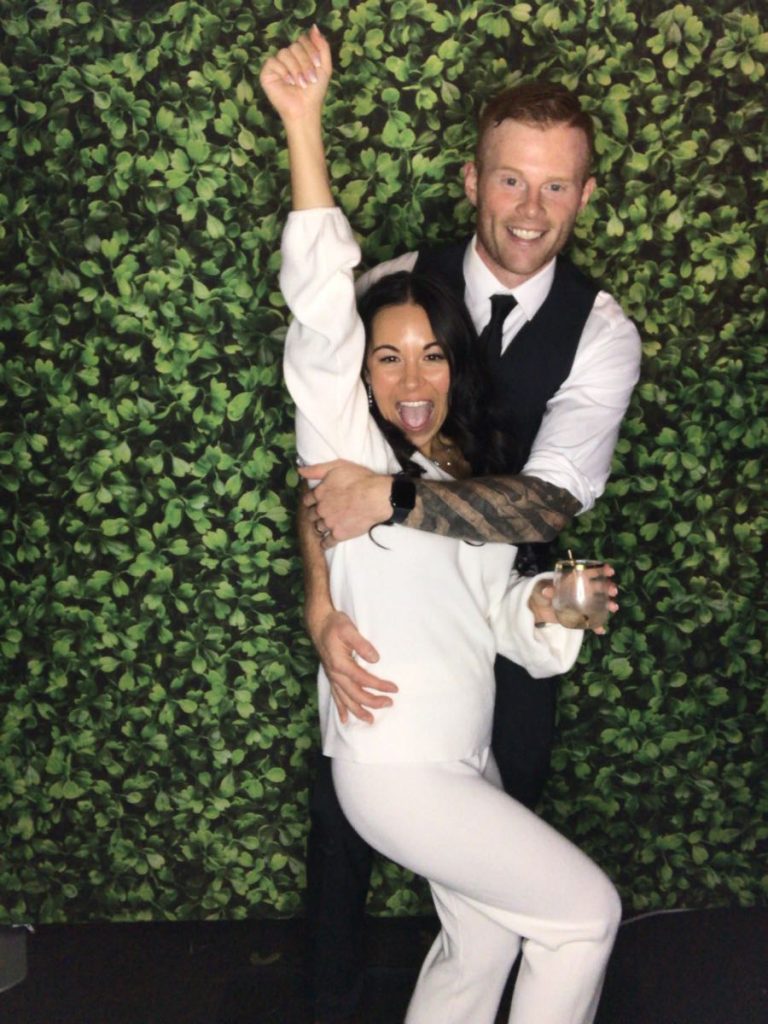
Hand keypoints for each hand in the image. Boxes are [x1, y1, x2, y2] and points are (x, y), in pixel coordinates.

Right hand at [259, 25, 330, 122]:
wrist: (304, 110)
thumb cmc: (314, 92)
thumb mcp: (325, 67)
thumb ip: (322, 46)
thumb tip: (314, 27)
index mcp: (300, 54)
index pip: (303, 39)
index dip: (311, 50)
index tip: (318, 66)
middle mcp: (288, 57)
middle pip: (295, 46)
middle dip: (305, 63)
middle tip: (309, 80)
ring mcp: (277, 64)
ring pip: (285, 52)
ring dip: (296, 69)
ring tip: (300, 84)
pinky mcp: (267, 72)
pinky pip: (273, 61)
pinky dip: (283, 72)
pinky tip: (288, 83)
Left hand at [300, 460, 391, 546]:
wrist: (376, 497)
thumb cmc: (359, 479)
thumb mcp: (337, 466)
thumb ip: (316, 469)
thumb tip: (300, 471)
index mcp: (319, 493)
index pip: (307, 500)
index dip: (310, 501)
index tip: (313, 502)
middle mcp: (321, 509)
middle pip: (311, 515)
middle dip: (314, 514)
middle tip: (319, 514)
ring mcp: (329, 523)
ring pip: (318, 528)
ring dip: (320, 527)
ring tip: (323, 528)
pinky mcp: (339, 534)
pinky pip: (327, 542)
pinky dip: (325, 543)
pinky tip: (325, 543)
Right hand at [310, 609, 397, 723]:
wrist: (318, 622)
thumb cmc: (335, 624)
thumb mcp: (348, 629)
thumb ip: (361, 644)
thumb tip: (375, 659)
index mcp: (340, 664)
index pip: (363, 679)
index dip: (379, 686)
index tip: (394, 689)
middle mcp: (335, 674)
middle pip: (355, 694)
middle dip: (372, 702)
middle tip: (389, 704)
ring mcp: (332, 677)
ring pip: (345, 699)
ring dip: (358, 711)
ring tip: (370, 720)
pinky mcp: (331, 676)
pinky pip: (335, 696)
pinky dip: (341, 708)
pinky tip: (344, 719)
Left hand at [529, 564, 618, 634]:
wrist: (539, 606)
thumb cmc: (543, 591)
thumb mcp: (545, 588)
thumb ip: (548, 589)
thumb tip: (546, 591)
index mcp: (576, 579)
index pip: (591, 572)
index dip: (601, 570)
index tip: (610, 571)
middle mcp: (583, 590)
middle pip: (600, 587)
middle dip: (608, 588)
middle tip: (613, 592)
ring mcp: (583, 603)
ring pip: (600, 603)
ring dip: (608, 605)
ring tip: (613, 608)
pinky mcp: (580, 615)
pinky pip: (591, 621)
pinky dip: (596, 626)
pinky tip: (601, 630)